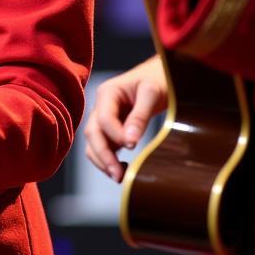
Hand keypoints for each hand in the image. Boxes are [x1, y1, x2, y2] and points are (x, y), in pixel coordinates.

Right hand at [84, 56, 167, 181]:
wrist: (162, 77)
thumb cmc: (158, 80)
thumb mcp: (151, 92)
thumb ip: (139, 116)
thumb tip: (129, 142)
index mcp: (108, 93)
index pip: (103, 118)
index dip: (115, 135)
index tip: (133, 147)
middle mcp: (102, 106)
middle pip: (92, 133)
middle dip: (103, 155)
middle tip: (119, 175)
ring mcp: (105, 119)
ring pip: (93, 143)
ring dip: (103, 161)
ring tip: (120, 177)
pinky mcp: (113, 130)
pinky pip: (104, 147)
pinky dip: (108, 160)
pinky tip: (123, 168)